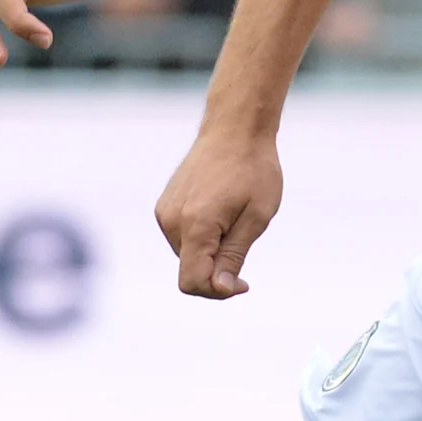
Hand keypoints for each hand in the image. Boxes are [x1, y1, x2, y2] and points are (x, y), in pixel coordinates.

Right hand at [156, 122, 284, 299]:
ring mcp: (164, 212)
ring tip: (234, 218)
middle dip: (217, 270)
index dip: (218, 292)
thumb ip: (234, 256)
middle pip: (189, 271)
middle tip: (245, 239)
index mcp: (195, 225)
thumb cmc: (253, 169)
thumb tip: (219, 289)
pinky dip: (201, 238)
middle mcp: (171, 220)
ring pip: (187, 255)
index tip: (244, 282)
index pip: (192, 282)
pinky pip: (182, 238)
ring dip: (210, 252)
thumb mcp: (256, 217)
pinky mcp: (165, 205)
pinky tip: (221, 212)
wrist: (234, 128)